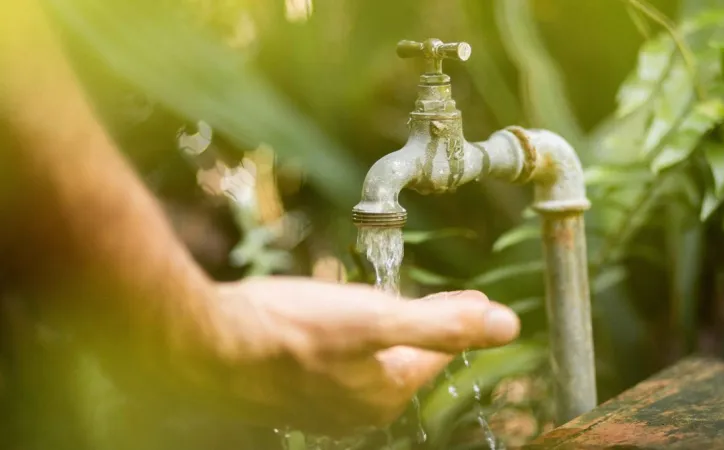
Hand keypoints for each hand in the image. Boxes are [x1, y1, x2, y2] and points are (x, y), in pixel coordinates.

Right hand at [202, 276, 520, 434]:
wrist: (207, 348)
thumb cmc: (291, 332)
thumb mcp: (377, 318)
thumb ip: (442, 324)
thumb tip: (506, 325)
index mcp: (388, 391)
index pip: (437, 351)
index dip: (454, 319)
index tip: (469, 299)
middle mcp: (359, 408)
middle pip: (402, 356)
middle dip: (416, 326)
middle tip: (429, 299)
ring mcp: (322, 404)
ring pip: (366, 359)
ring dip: (376, 332)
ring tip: (375, 305)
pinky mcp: (291, 391)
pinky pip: (332, 362)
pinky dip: (340, 339)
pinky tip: (323, 323)